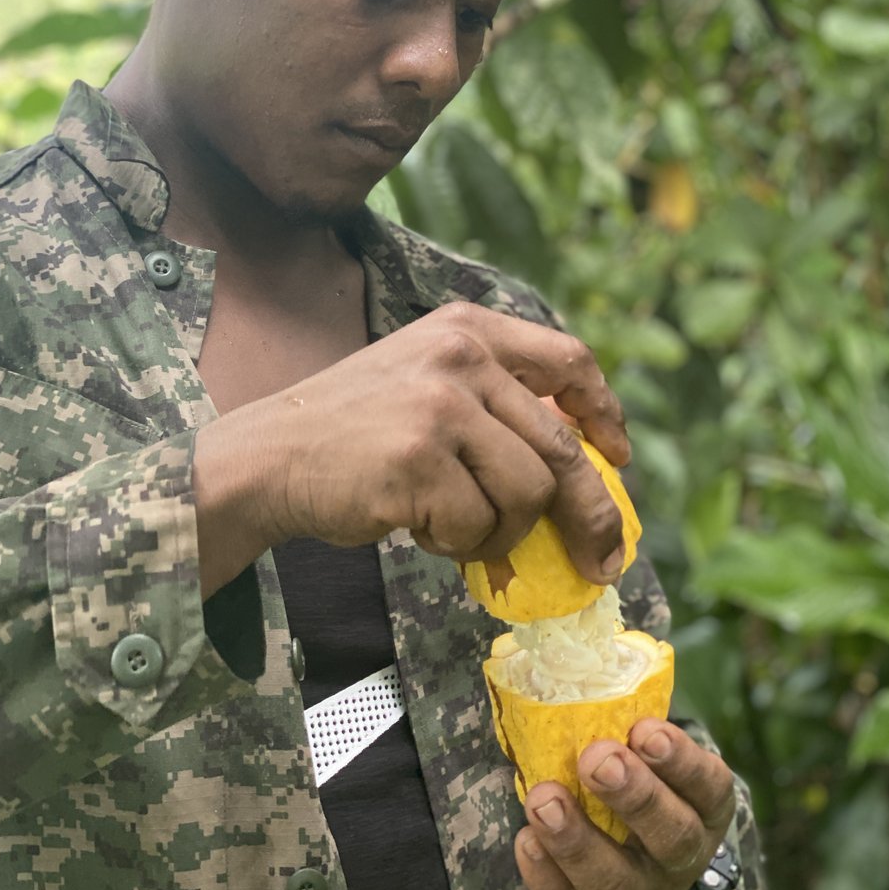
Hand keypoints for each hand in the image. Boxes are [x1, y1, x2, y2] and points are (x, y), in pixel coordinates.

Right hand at [195, 302, 627, 593]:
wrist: (270, 456)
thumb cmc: (353, 431)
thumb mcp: (425, 382)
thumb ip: (493, 401)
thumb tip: (580, 465)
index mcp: (468, 329)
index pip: (569, 360)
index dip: (605, 412)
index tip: (618, 456)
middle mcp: (461, 356)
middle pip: (561, 445)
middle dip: (589, 514)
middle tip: (601, 559)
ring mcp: (440, 406)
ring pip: (526, 494)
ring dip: (499, 532)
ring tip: (453, 527)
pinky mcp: (419, 460)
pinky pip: (476, 525)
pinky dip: (455, 543)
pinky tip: (415, 525)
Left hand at [514, 719, 736, 889]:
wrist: (645, 865)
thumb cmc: (643, 782)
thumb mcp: (653, 754)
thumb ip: (631, 721)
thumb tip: (587, 662)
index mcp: (704, 807)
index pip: (708, 786)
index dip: (680, 760)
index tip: (644, 729)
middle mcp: (681, 855)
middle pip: (670, 836)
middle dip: (633, 796)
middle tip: (596, 759)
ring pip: (615, 880)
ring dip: (576, 840)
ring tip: (544, 801)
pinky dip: (546, 877)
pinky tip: (527, 839)